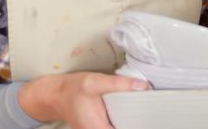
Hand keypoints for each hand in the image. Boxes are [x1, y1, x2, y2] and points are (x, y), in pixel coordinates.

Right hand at [18, 72, 149, 127]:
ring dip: (133, 121)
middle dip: (138, 123)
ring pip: (121, 128)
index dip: (139, 126)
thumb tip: (144, 86)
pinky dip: (126, 119)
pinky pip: (116, 126)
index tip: (153, 119)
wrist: (54, 95)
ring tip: (146, 109)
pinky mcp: (100, 127)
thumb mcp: (95, 83)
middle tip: (153, 112)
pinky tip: (134, 110)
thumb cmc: (72, 90)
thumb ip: (119, 84)